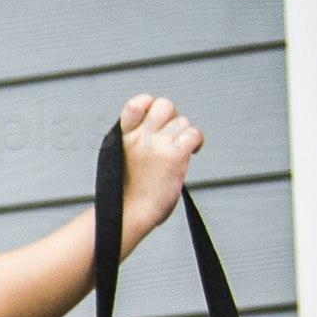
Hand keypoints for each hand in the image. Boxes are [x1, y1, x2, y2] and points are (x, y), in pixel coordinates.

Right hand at [116, 93, 206, 217]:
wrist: (128, 213)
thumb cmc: (127, 191)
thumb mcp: (120, 156)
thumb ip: (135, 138)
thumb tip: (160, 125)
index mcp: (122, 135)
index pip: (137, 103)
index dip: (149, 104)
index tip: (153, 116)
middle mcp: (138, 137)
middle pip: (165, 105)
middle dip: (172, 117)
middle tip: (171, 135)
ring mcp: (156, 145)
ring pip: (182, 121)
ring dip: (184, 135)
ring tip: (179, 151)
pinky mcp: (174, 155)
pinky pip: (193, 134)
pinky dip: (196, 142)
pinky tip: (192, 152)